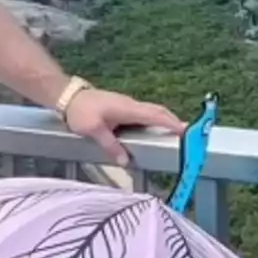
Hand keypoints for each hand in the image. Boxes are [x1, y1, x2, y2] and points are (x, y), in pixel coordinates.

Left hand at [63, 86, 183, 166]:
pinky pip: (144, 114)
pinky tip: (155, 130)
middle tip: (188, 133)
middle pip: (158, 111)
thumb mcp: (93, 130)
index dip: (171, 122)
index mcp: (127, 109)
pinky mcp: (123, 108)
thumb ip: (111, 145)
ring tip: (176, 133)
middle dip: (173, 121)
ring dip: (165, 120)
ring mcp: (127, 105)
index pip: (154, 115)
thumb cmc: (80, 111)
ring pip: (152, 111)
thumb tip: (126, 161)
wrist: (69, 96)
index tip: (185, 130)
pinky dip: (155, 120)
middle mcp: (131, 105)